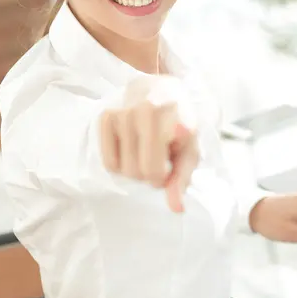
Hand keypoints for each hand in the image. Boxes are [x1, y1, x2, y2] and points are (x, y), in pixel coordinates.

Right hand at [99, 75, 198, 213]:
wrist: (157, 88)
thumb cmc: (178, 122)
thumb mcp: (190, 148)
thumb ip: (183, 179)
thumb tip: (176, 209)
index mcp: (173, 118)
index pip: (158, 172)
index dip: (165, 175)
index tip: (171, 157)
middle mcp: (146, 112)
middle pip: (141, 174)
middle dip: (152, 174)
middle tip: (160, 154)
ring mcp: (123, 113)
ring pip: (124, 171)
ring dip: (137, 168)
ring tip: (147, 147)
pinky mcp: (106, 117)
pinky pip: (109, 163)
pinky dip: (121, 163)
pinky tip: (131, 147)